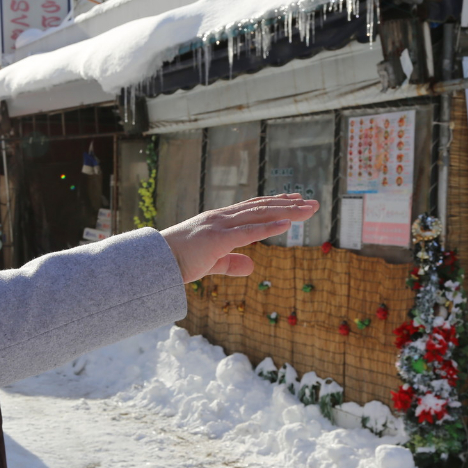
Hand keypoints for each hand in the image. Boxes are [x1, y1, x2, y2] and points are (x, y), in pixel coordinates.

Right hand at [161, 195, 317, 281]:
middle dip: (289, 205)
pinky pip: (248, 232)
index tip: (295, 200)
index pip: (253, 208)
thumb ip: (231, 263)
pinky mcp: (216, 239)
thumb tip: (252, 267)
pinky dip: (269, 227)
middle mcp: (221, 218)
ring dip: (286, 211)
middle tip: (313, 203)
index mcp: (219, 222)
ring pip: (259, 215)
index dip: (275, 203)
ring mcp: (219, 226)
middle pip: (261, 207)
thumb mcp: (211, 264)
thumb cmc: (178, 262)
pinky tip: (287, 224)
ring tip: (308, 209)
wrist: (154, 264)